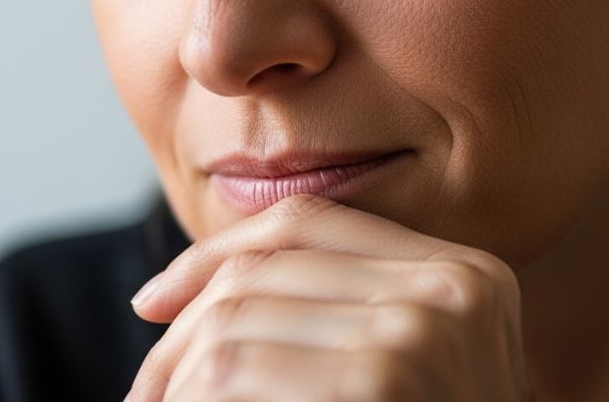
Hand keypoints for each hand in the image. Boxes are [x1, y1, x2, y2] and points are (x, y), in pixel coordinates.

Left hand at [127, 194, 528, 400]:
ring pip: (230, 319)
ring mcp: (417, 334)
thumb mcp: (407, 368)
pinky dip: (193, 397)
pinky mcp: (379, 382)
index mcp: (462, 273)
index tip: (150, 301)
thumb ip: (335, 312)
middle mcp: (447, 289)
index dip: (213, 252)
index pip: (305, 224)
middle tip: (146, 392)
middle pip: (258, 271)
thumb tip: (168, 292)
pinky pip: (234, 366)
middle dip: (181, 329)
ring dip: (178, 376)